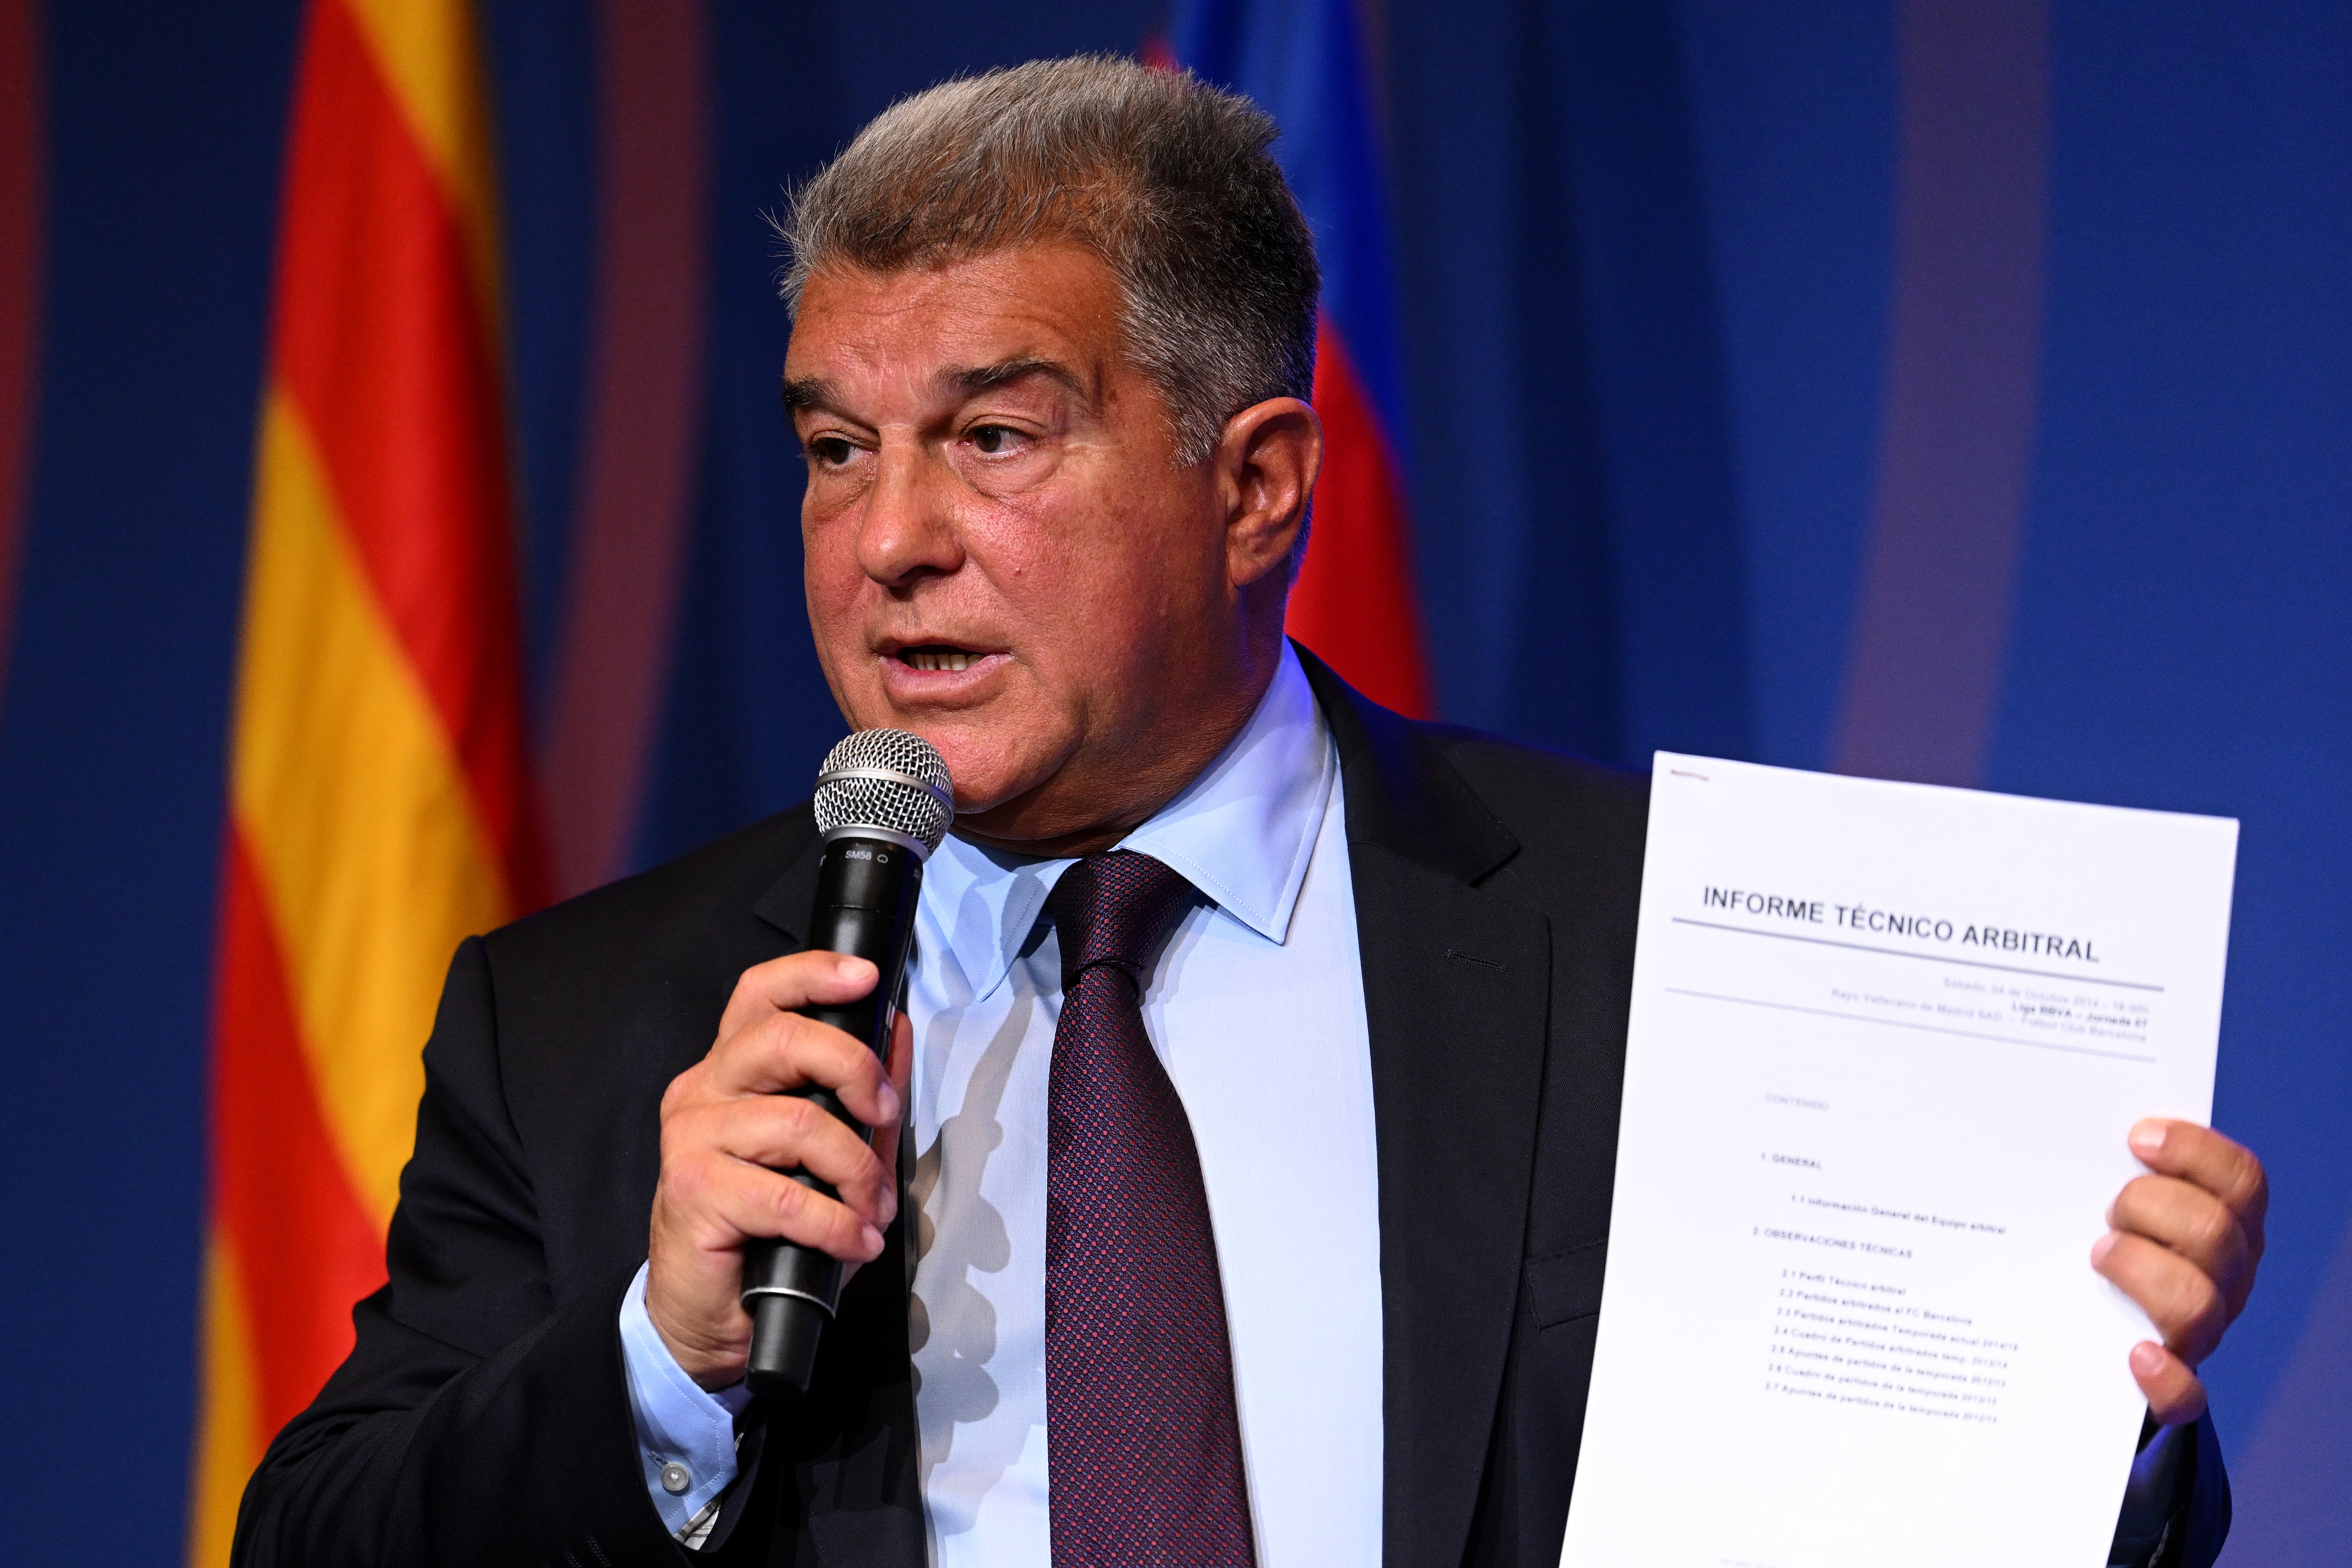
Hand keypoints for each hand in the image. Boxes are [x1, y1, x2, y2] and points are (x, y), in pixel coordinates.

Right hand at [646, 952, 912, 1389]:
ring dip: (857, 1171)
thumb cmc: (767, 1228)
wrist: (709, 1311)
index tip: (867, 980)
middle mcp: (702, 1091)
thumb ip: (857, 1090)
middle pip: (783, 1038)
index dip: (814, 975)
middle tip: (884, 1116)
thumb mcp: (826, 1151)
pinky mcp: (693, 1193)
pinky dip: (838, 1223)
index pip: (761, 994)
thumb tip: (896, 1031)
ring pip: (798, 1122)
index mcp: (730, 1069)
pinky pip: (787, 1196)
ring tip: (873, 1210)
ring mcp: (691, 1139)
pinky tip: (855, 1243)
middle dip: (855, 1069)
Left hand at [2093, 1119, 2267, 1425]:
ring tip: (2097, 1258)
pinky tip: (2135, 1355)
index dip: (2193, 1151)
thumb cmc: (2094, 1237)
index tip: (2135, 1139)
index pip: (2241, 1177)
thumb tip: (2046, 1106)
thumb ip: (2107, 1161)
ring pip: (2199, 1303)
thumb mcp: (2107, 1194)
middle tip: (2105, 1212)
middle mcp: (2226, 1275)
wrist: (2088, 1331)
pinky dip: (2165, 1376)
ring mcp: (2203, 1331)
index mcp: (2225, 1220)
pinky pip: (2186, 1394)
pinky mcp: (2172, 1387)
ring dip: (2142, 1272)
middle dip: (2148, 1209)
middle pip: (2216, 1232)